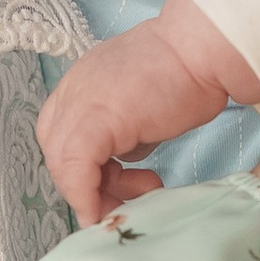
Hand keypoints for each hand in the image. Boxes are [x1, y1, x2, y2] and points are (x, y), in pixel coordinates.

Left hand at [38, 0, 259, 224]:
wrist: (201, 50)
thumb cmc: (189, 71)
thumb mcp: (145, 107)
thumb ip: (127, 132)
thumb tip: (126, 160)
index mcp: (83, 83)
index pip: (62, 134)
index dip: (80, 166)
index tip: (111, 187)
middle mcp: (74, 90)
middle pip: (57, 151)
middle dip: (86, 184)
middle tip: (122, 198)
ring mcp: (79, 104)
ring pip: (62, 164)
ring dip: (94, 194)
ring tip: (143, 190)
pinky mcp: (94, 122)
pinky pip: (75, 169)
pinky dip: (86, 196)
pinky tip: (107, 210)